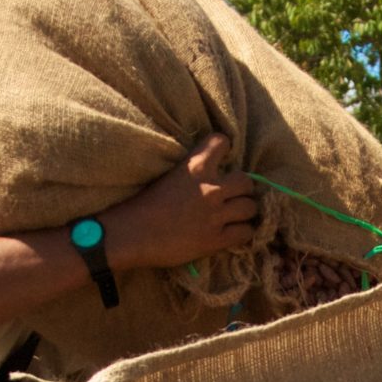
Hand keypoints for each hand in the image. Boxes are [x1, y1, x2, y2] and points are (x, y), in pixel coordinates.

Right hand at [107, 134, 260, 269]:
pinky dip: (243, 232)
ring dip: (244, 211)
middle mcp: (210, 188)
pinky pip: (246, 233)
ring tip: (236, 215)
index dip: (224, 149)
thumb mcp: (168, 176)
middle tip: (233, 196)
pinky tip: (234, 232)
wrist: (131, 234)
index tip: (223, 159)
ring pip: (250, 207)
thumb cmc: (141, 205)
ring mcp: (215, 215)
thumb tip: (212, 175)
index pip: (222, 142)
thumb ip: (192, 172)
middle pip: (246, 181)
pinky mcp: (216, 239)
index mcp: (195, 166)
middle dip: (242, 189)